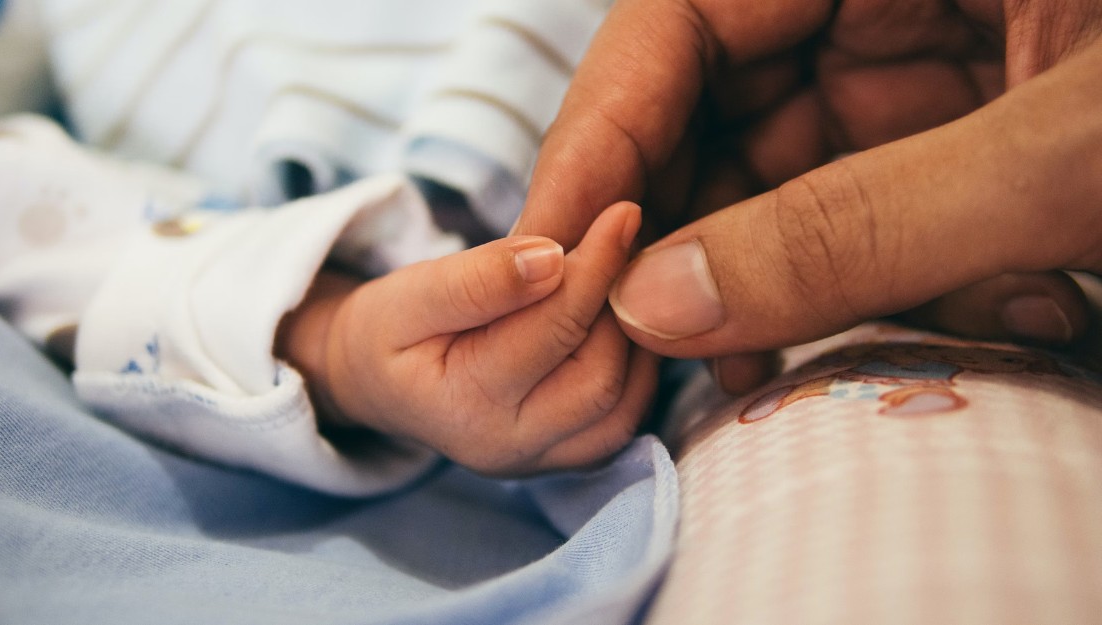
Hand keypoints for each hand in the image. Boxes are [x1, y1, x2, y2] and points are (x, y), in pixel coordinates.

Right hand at [276, 202, 656, 475]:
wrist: (375, 381)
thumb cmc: (389, 331)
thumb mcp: (410, 293)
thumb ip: (477, 279)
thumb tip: (552, 258)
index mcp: (465, 406)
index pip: (554, 329)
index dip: (595, 265)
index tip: (622, 212)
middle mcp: (509, 448)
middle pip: (600, 376)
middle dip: (619, 305)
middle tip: (624, 244)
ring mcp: (541, 462)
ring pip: (624, 402)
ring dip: (634, 336)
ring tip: (621, 278)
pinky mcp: (565, 458)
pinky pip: (625, 418)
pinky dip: (636, 366)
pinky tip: (619, 319)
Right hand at [514, 0, 1101, 391]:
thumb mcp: (1066, 158)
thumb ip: (861, 229)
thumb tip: (657, 305)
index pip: (681, 17)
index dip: (600, 134)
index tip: (551, 250)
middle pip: (711, 103)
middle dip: (675, 228)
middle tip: (635, 339)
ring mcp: (922, 63)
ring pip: (777, 173)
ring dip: (762, 281)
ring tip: (743, 374)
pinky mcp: (959, 132)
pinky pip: (858, 210)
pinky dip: (854, 284)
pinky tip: (863, 342)